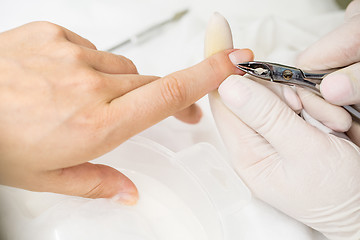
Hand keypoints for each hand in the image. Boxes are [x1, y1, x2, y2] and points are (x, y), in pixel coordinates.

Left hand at [0, 21, 249, 203]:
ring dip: (113, 83)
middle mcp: (90, 85)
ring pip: (119, 67)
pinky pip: (89, 48)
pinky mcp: (54, 33)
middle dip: (154, 96)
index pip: (167, 95)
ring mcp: (71, 54)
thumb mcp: (48, 177)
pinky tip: (62, 78)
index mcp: (96, 124)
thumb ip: (98, 183)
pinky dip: (85, 63)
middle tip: (139, 111)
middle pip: (148, 82)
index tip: (231, 64)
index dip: (206, 77)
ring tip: (81, 99)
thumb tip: (128, 193)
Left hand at [205, 11, 359, 238]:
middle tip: (315, 115)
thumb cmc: (338, 193)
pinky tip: (334, 127)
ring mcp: (277, 133)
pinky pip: (300, 100)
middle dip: (287, 93)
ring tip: (331, 128)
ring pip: (281, 93)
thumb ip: (267, 117)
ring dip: (308, 100)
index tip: (219, 31)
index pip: (223, 102)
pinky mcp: (296, 127)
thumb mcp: (304, 153)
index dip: (221, 67)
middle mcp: (256, 142)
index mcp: (247, 153)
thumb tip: (228, 85)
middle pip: (256, 93)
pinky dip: (319, 105)